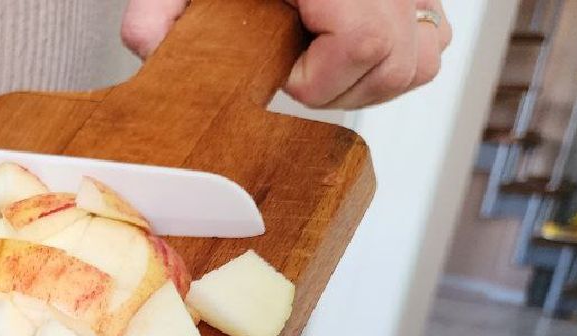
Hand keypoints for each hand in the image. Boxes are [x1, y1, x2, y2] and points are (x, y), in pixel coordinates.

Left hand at [121, 0, 451, 109]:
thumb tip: (144, 43)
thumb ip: (162, 4)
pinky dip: (394, 62)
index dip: (321, 74)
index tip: (285, 70)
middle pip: (396, 62)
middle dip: (340, 86)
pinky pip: (432, 44)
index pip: (361, 40)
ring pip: (420, 60)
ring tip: (320, 62)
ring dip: (367, 81)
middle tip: (296, 67)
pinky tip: (347, 55)